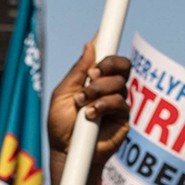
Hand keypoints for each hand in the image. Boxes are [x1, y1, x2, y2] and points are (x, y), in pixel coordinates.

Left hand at [49, 48, 130, 174]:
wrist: (65, 152)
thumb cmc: (61, 125)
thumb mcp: (62, 94)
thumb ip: (77, 72)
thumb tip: (90, 45)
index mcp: (93, 79)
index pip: (106, 57)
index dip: (107, 42)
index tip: (102, 32)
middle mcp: (108, 88)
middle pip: (122, 64)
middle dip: (109, 64)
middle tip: (92, 73)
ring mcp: (117, 102)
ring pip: (119, 83)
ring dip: (99, 89)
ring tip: (83, 102)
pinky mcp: (122, 118)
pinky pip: (120, 102)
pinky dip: (104, 105)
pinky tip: (91, 114)